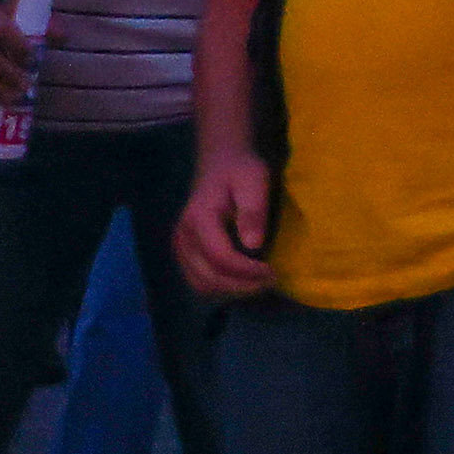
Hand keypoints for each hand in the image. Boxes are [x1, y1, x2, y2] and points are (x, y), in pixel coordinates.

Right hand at [176, 152, 274, 302]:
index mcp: (198, 220)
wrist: (221, 162)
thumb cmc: (241, 170)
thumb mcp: (255, 181)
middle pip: (207, 278)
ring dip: (231, 290)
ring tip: (259, 283)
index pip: (220, 258)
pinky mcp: (185, 253)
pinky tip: (244, 280)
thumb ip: (253, 211)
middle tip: (270, 281)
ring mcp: (180, 247)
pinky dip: (221, 287)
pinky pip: (199, 281)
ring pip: (201, 285)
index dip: (247, 271)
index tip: (272, 272)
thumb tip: (254, 244)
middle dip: (241, 286)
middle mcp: (182, 237)